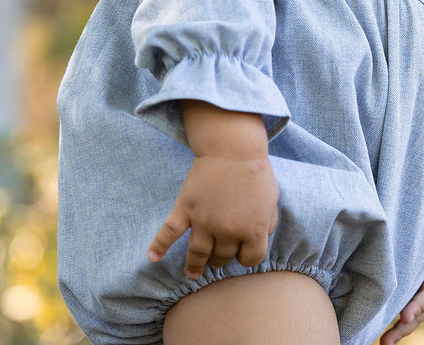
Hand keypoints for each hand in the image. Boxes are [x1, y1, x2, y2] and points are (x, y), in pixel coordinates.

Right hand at [147, 152, 278, 277]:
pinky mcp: (186, 210)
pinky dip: (158, 246)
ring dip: (195, 266)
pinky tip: (152, 258)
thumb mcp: (272, 201)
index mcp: (253, 230)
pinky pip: (169, 233)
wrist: (233, 149)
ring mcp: (204, 222)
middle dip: (222, 258)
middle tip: (218, 257)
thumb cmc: (256, 173)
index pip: (250, 260)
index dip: (247, 257)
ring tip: (192, 273)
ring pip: (197, 254)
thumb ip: (267, 224)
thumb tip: (260, 238)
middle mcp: (227, 231)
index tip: (242, 253)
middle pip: (223, 257)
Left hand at [381, 191, 423, 344]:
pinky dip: (394, 313)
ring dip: (398, 328)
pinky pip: (406, 301)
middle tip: (386, 341)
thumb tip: (396, 255)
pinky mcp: (417, 286)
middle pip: (420, 312)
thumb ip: (422, 246)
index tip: (406, 316)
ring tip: (384, 342)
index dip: (418, 305)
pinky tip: (379, 323)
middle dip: (403, 328)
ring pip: (412, 312)